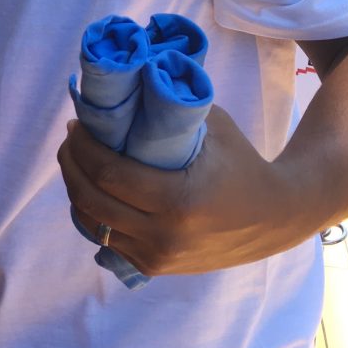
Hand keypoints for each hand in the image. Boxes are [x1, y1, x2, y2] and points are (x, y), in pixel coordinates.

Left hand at [57, 106, 307, 275]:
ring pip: (93, 224)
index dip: (82, 147)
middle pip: (91, 200)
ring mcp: (159, 257)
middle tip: (70, 138)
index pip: (108, 173)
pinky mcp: (156, 268)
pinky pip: (106, 241)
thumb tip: (128, 79)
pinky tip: (89, 190)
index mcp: (179, 201)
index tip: (76, 123)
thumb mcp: (212, 126)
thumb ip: (171, 107)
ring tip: (75, 160)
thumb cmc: (242, 162)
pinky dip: (91, 215)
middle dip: (71, 164)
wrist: (277, 217)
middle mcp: (164, 236)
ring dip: (75, 190)